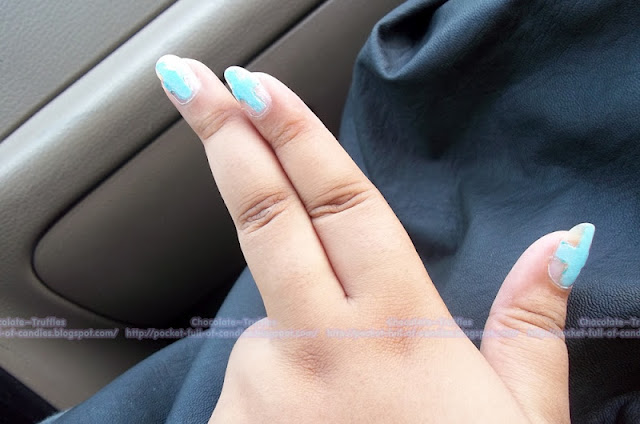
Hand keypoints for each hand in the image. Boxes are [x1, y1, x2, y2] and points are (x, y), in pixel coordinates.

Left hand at [155, 55, 593, 422]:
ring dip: (296, 328)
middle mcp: (321, 346)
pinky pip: (253, 377)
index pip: (339, 202)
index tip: (256, 87)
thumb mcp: (520, 411)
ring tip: (349, 401)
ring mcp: (266, 387)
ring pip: (267, 317)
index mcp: (397, 326)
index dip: (296, 136)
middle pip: (264, 215)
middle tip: (189, 84)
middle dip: (224, 138)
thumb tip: (563, 242)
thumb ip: (532, 318)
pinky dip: (280, 381)